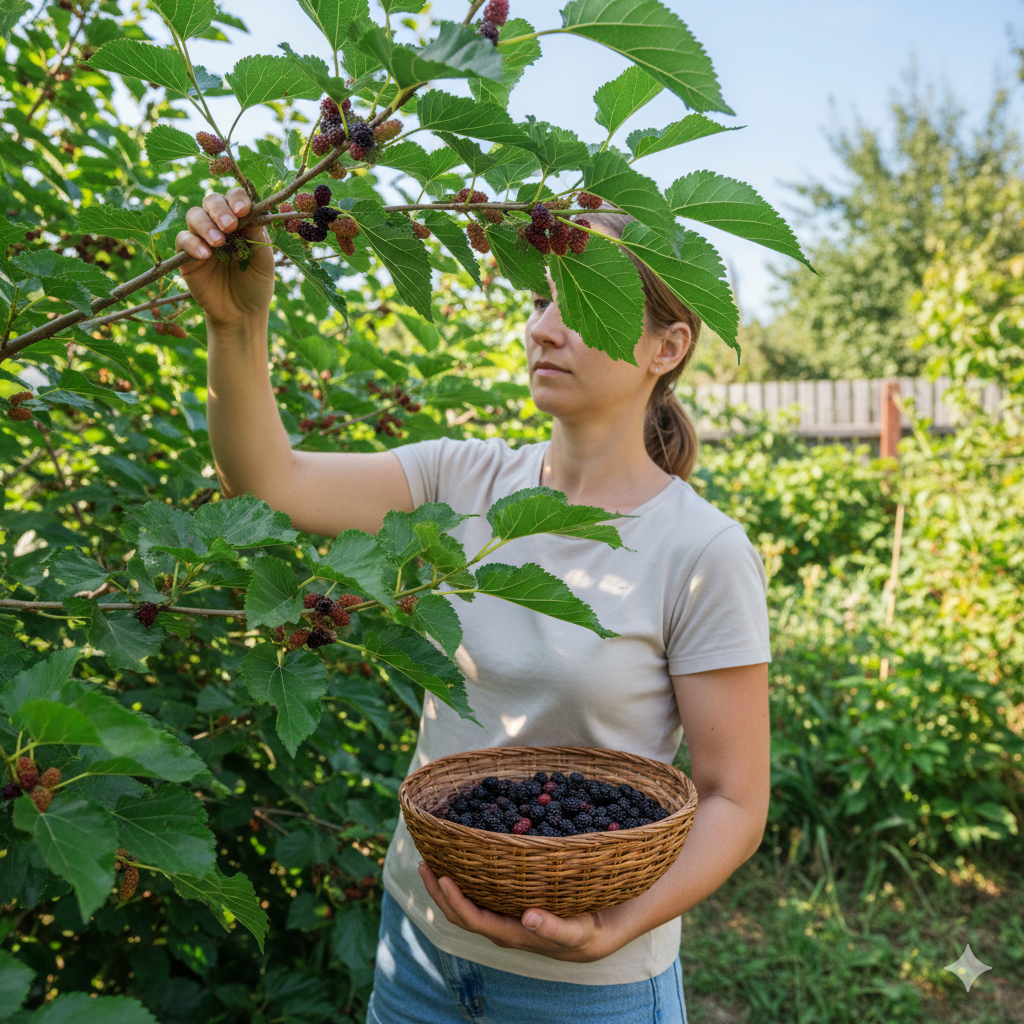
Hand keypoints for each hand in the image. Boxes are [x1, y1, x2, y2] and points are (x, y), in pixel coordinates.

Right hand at [175, 188, 275, 328]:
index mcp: (241, 223)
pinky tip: (205, 255)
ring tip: (219, 243)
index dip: (237, 199)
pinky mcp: (186, 255)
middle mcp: (219, 226)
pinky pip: (182, 239)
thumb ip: (259, 236)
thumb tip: (254, 211)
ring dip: (206, 225)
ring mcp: (201, 239)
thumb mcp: (264, 261)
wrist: (241, 313)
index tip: (244, 210)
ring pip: (194, 215)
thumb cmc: (255, 285)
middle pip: (211, 201)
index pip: (235, 199)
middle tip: (230, 225)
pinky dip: (192, 243)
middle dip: (220, 209)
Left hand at [417, 861, 631, 962]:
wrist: (595, 936)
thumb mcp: (575, 931)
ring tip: (432, 860)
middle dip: (439, 890)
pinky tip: (461, 860)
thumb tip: (528, 918)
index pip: (472, 919)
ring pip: (465, 903)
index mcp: (510, 934)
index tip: (442, 877)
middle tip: (424, 862)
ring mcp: (501, 915)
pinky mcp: (508, 904)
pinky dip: (464, 879)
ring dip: (445, 885)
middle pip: (459, 912)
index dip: (454, 900)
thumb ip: (553, 927)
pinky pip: (478, 894)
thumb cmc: (584, 932)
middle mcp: (500, 925)